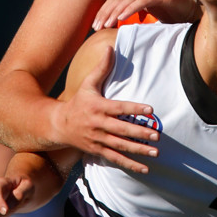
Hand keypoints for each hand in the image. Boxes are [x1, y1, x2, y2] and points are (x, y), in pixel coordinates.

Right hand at [56, 45, 159, 173]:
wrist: (58, 125)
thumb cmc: (78, 102)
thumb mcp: (88, 84)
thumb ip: (101, 68)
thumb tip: (110, 47)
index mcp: (99, 107)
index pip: (120, 107)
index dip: (135, 108)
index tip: (151, 109)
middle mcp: (99, 124)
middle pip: (122, 130)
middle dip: (140, 133)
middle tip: (157, 135)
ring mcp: (98, 140)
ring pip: (121, 146)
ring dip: (138, 151)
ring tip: (155, 152)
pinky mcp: (98, 151)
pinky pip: (115, 159)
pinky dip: (130, 165)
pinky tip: (145, 168)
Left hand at [92, 0, 200, 29]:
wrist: (190, 8)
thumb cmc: (167, 7)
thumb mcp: (144, 3)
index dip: (104, 11)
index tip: (95, 25)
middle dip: (107, 13)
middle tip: (97, 27)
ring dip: (116, 12)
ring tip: (107, 24)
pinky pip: (143, 1)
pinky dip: (131, 9)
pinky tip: (122, 18)